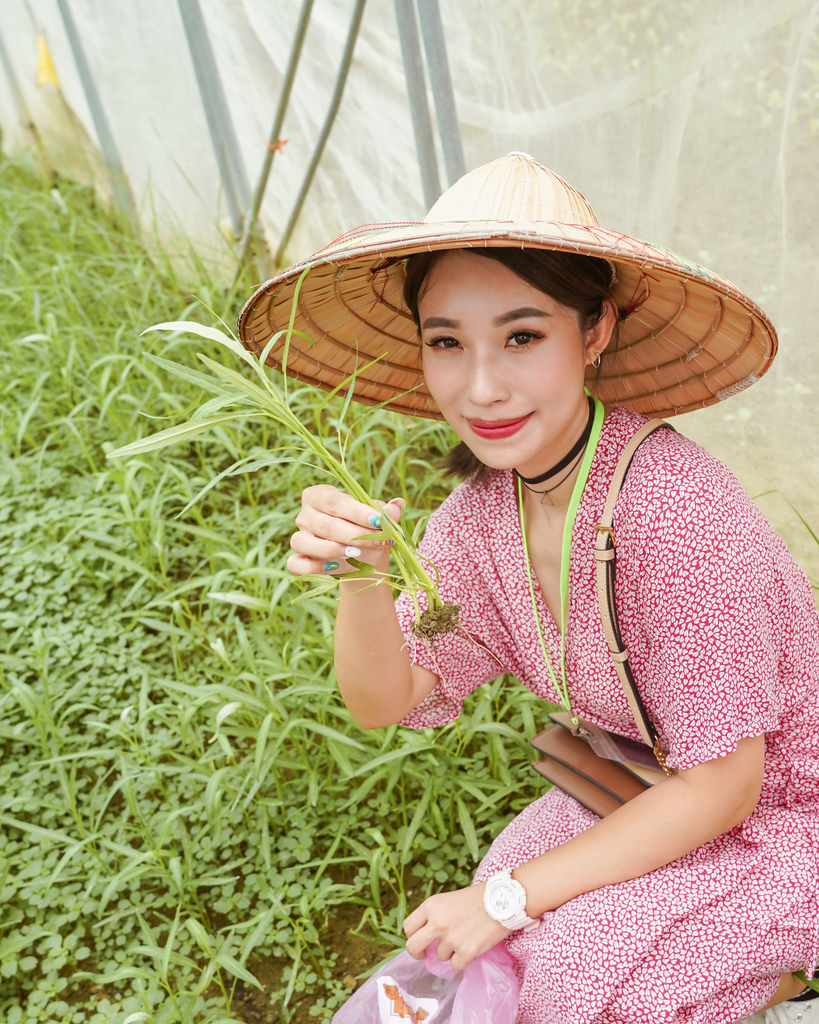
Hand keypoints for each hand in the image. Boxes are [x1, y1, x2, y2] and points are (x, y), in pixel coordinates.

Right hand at [288, 485, 403, 575]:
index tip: (379, 521)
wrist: (362, 558)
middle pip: (324, 524)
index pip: (335, 501)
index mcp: (319, 495)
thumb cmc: (365, 529)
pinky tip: (335, 567)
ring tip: (356, 554)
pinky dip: (314, 567)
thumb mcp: (376, 519)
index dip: (358, 512)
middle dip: (354, 534)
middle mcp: (305, 515)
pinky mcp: (296, 559)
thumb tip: (397, 505)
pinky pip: (296, 564)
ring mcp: (298, 537)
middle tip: (378, 541)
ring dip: (332, 550)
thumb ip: (385, 512)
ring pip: (302, 542)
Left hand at [402, 883, 509, 971]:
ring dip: (450, 951)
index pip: (408, 927)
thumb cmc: (476, 898)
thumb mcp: (448, 900)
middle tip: (425, 955)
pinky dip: (463, 960)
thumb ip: (434, 915)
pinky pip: (455, 965)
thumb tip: (424, 936)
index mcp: (431, 906)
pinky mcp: (466, 952)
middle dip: (418, 954)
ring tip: (465, 937)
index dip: (412, 936)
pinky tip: (472, 946)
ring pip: (440, 956)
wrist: (502, 900)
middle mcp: (437, 922)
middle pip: (413, 946)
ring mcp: (451, 938)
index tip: (420, 940)